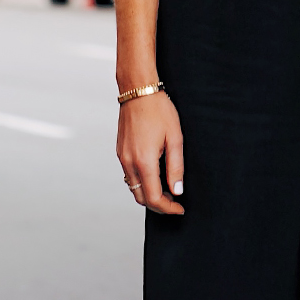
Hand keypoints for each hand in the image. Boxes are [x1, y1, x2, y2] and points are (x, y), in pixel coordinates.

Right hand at [117, 92, 183, 214]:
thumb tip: (177, 191)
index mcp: (144, 161)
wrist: (138, 91)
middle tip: (175, 201)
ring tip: (167, 189)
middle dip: (158, 205)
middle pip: (141, 198)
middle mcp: (129, 162)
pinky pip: (129, 175)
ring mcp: (122, 157)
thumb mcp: (175, 139)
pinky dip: (141, 182)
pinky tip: (155, 175)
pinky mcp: (120, 152)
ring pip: (133, 188)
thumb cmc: (159, 110)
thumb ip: (176, 167)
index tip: (179, 208)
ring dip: (149, 194)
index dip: (168, 208)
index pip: (154, 198)